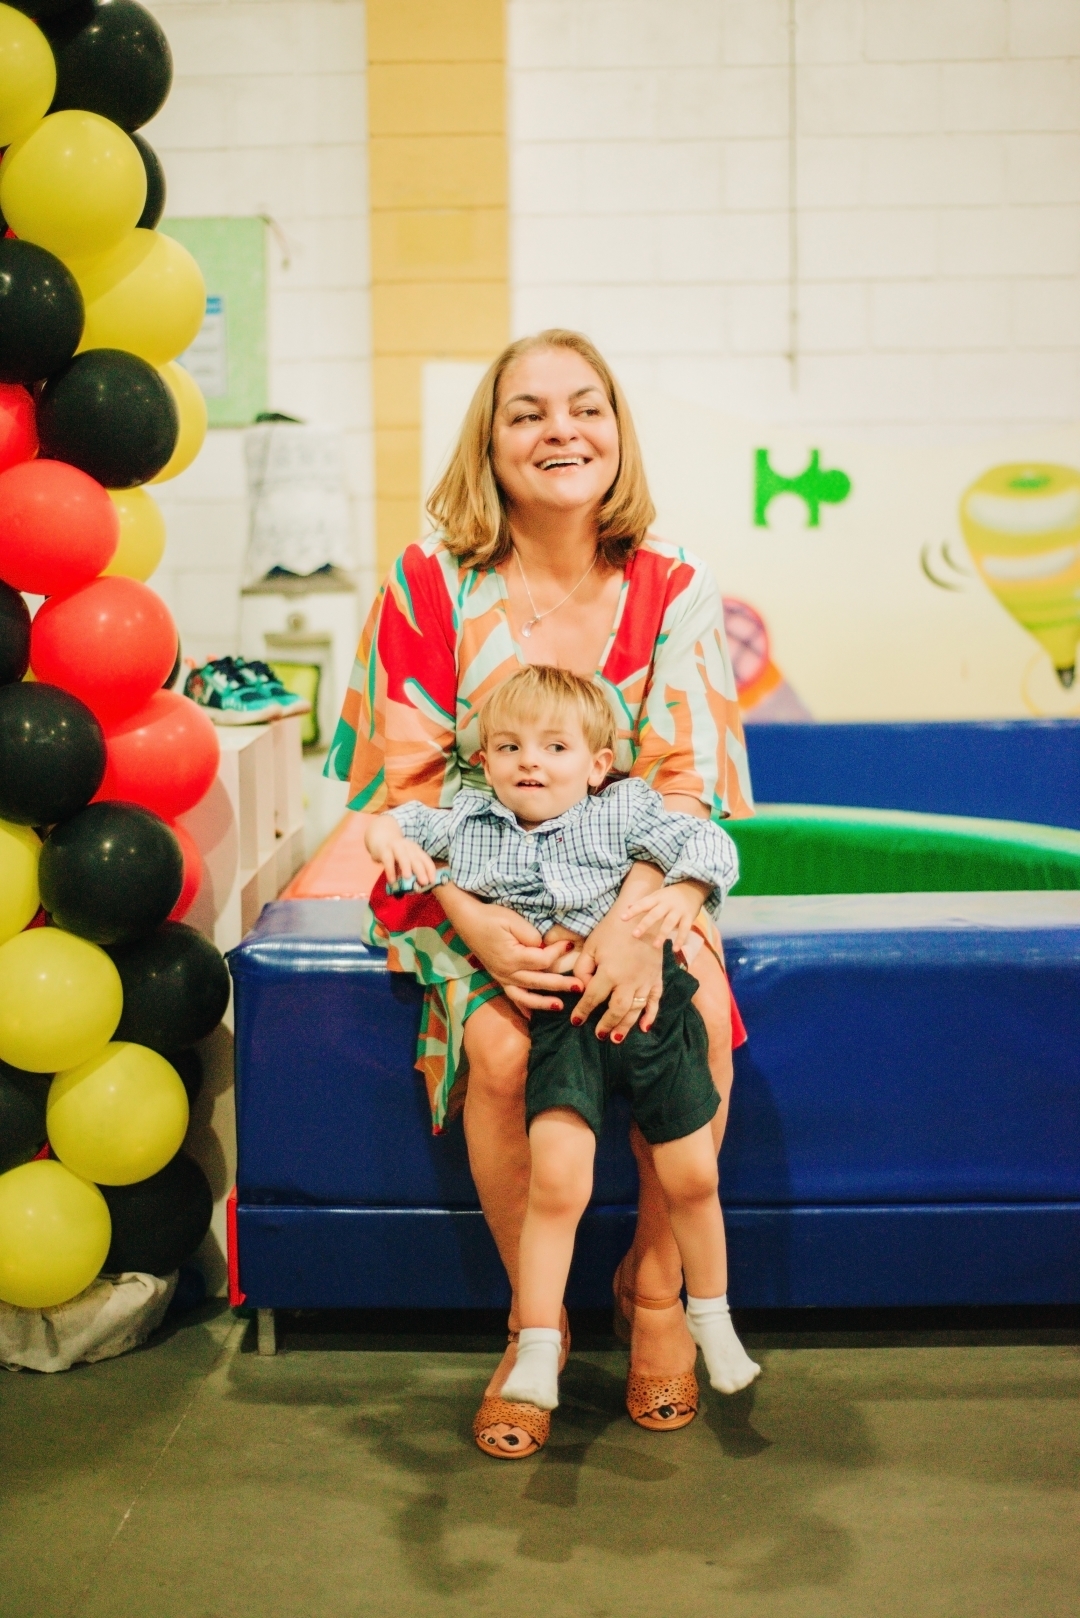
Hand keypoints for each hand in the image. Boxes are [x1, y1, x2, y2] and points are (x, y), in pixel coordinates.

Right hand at [365, 820, 437, 890]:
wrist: (381, 836)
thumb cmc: (396, 853)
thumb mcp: (405, 860)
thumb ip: (409, 873)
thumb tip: (415, 889)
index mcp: (416, 851)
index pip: (426, 860)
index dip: (430, 871)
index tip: (432, 882)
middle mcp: (408, 848)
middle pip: (416, 859)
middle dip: (421, 871)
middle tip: (424, 882)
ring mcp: (396, 847)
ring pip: (403, 857)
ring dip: (406, 866)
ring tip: (407, 877)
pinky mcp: (384, 850)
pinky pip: (388, 860)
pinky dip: (390, 870)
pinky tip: (392, 881)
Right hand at [436, 890, 580, 1012]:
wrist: (467, 920)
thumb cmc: (491, 917)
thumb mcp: (513, 920)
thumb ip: (532, 935)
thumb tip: (544, 947)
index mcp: (513, 957)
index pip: (543, 961)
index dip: (558, 953)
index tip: (570, 945)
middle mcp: (507, 972)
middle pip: (539, 982)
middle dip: (561, 985)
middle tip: (581, 987)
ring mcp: (502, 977)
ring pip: (525, 995)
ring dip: (543, 1003)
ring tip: (560, 1006)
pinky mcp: (499, 978)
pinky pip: (512, 997)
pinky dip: (523, 1007)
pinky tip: (532, 1017)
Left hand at [571, 864, 666, 1039]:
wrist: (643, 916)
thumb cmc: (613, 929)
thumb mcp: (591, 946)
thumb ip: (583, 969)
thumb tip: (583, 989)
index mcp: (609, 972)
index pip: (592, 998)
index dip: (582, 1011)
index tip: (575, 1021)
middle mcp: (628, 980)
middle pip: (616, 1010)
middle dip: (606, 1024)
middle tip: (599, 1035)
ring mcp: (645, 980)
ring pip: (635, 1010)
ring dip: (625, 1026)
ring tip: (616, 1038)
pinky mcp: (656, 978)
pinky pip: (655, 1001)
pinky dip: (651, 1016)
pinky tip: (645, 1028)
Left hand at [621, 879, 711, 951]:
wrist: (693, 887)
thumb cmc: (671, 894)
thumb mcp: (657, 895)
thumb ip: (643, 902)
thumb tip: (627, 907)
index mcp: (657, 898)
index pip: (643, 904)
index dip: (633, 911)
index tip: (622, 918)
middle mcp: (667, 904)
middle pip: (655, 914)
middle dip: (645, 924)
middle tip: (635, 934)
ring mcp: (678, 910)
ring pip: (669, 923)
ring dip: (662, 934)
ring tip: (655, 946)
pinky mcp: (689, 917)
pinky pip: (685, 929)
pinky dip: (681, 939)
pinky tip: (675, 949)